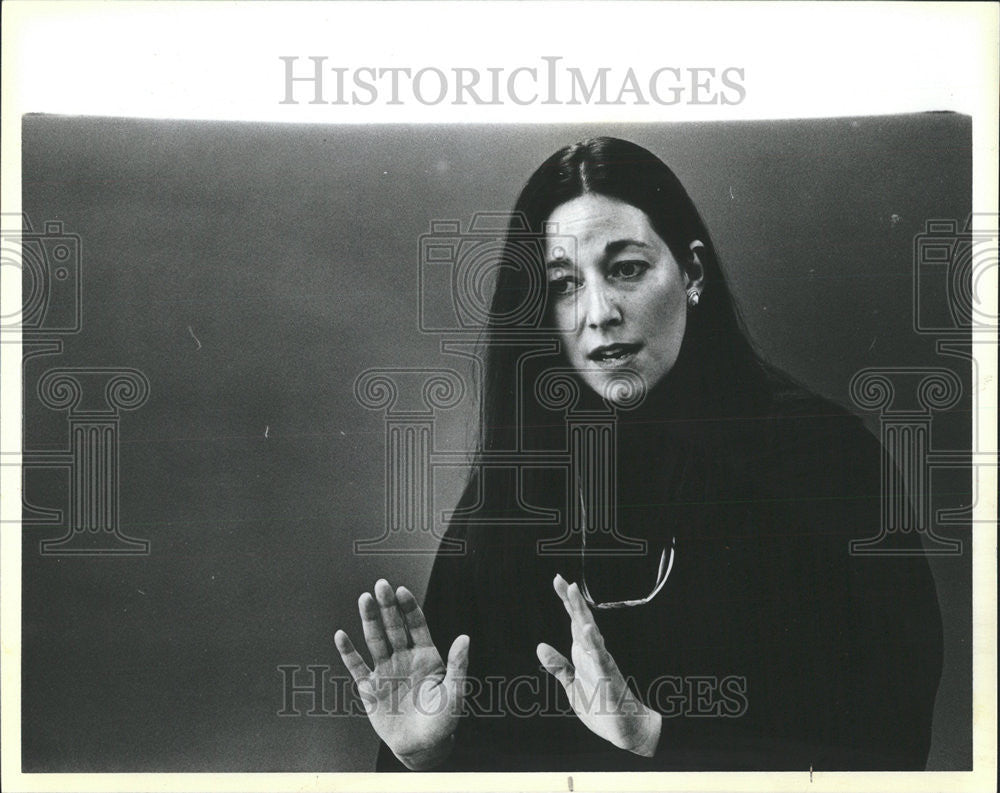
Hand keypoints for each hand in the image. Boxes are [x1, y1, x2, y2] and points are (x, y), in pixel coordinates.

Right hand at [335, 579, 468, 769]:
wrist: (422, 747)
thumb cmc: (443, 720)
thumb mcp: (455, 693)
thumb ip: (458, 665)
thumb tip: (465, 638)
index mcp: (426, 655)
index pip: (416, 625)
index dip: (409, 608)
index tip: (402, 591)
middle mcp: (404, 657)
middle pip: (394, 626)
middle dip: (387, 606)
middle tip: (381, 585)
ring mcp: (386, 670)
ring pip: (376, 640)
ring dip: (369, 620)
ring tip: (363, 598)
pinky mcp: (370, 687)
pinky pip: (357, 667)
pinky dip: (348, 652)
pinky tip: (341, 635)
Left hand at [537, 574, 661, 756]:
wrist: (627, 730)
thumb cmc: (601, 706)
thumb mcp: (572, 686)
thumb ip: (558, 666)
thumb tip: (540, 646)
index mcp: (585, 654)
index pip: (575, 622)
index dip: (568, 602)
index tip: (558, 580)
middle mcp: (594, 654)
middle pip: (583, 623)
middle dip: (573, 602)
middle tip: (564, 581)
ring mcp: (603, 665)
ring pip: (592, 636)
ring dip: (583, 616)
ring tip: (575, 596)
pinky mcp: (609, 681)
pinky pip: (601, 660)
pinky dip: (595, 646)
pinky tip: (588, 632)